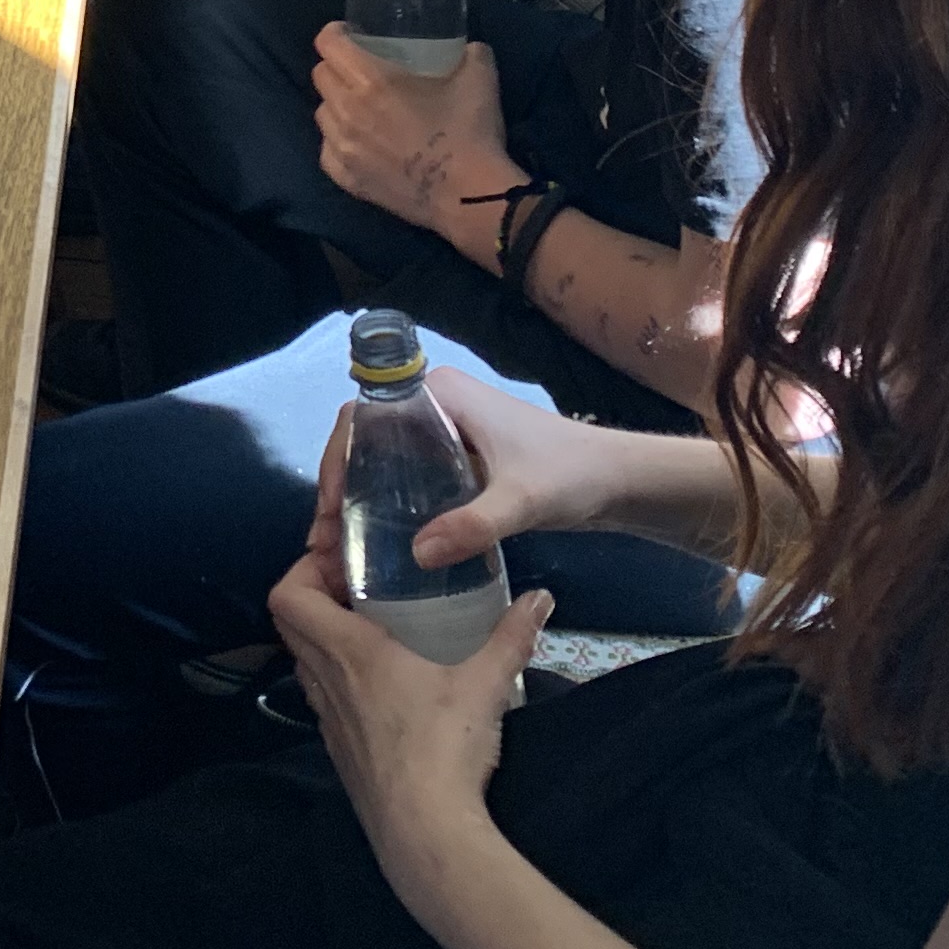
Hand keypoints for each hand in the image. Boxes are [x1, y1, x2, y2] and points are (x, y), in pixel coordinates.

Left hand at [267, 550, 551, 887]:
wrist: (424, 833)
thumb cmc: (445, 749)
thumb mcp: (486, 684)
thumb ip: (512, 636)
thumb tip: (541, 598)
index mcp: (350, 651)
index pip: (288, 596)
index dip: (303, 569)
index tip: (342, 561)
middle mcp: (326, 680)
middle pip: (289, 623)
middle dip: (315, 595)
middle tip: (360, 586)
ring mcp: (327, 720)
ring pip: (304, 661)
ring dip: (325, 637)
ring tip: (374, 628)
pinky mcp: (338, 752)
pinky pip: (323, 698)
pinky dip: (338, 678)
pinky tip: (384, 686)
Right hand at [305, 368, 627, 576]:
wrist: (619, 482)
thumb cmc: (572, 474)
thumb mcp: (521, 500)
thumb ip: (474, 525)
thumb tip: (418, 554)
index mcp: (438, 393)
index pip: (362, 418)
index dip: (336, 461)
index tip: (330, 510)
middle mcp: (433, 406)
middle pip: (365, 445)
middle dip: (340, 491)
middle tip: (329, 542)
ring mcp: (444, 436)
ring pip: (382, 466)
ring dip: (358, 505)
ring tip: (344, 553)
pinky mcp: (457, 464)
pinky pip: (406, 483)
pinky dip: (387, 512)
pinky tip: (381, 550)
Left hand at [312, 15, 519, 227]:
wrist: (469, 196)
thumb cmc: (469, 132)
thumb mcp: (479, 78)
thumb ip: (472, 53)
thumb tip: (470, 48)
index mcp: (371, 80)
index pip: (328, 44)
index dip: (334, 33)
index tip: (348, 33)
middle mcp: (347, 111)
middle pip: (320, 76)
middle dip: (335, 66)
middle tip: (359, 69)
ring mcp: (343, 148)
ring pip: (321, 113)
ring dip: (335, 104)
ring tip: (358, 107)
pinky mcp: (347, 180)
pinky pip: (327, 152)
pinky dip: (337, 141)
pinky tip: (357, 142)